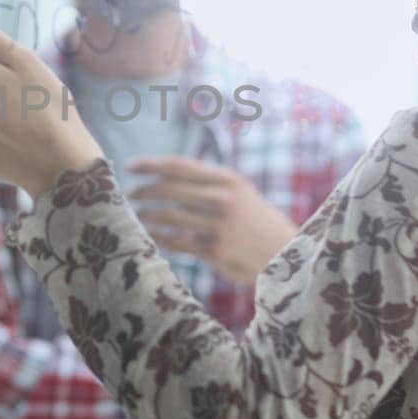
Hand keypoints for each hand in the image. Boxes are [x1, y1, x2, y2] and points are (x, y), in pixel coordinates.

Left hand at [127, 156, 297, 285]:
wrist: (287, 254)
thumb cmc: (256, 222)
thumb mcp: (240, 193)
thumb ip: (209, 183)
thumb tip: (165, 175)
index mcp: (229, 179)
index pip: (179, 165)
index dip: (150, 164)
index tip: (131, 167)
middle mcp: (224, 199)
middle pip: (169, 189)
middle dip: (143, 191)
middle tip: (131, 194)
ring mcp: (220, 225)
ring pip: (168, 215)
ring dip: (147, 214)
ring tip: (138, 215)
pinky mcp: (216, 251)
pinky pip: (176, 242)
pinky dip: (158, 237)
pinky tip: (151, 235)